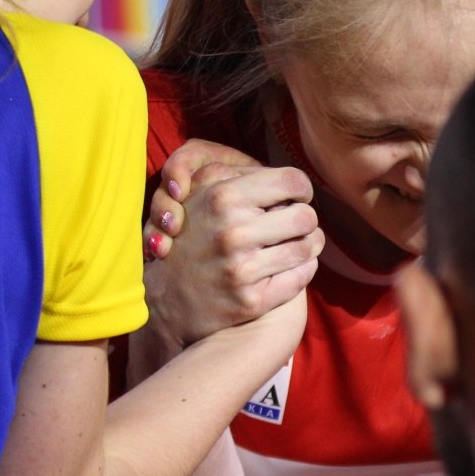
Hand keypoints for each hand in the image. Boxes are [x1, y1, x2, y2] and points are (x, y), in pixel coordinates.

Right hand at [142, 140, 323, 350]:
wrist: (166, 299)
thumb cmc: (192, 237)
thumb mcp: (200, 194)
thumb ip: (237, 174)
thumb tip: (282, 175)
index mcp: (223, 198)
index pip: (293, 181)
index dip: (301, 189)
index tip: (296, 198)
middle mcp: (232, 232)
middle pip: (306, 216)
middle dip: (305, 220)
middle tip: (294, 224)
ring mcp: (242, 270)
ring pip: (308, 247)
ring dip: (308, 245)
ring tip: (294, 244)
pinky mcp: (252, 301)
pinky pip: (302, 277)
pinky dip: (302, 269)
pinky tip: (289, 266)